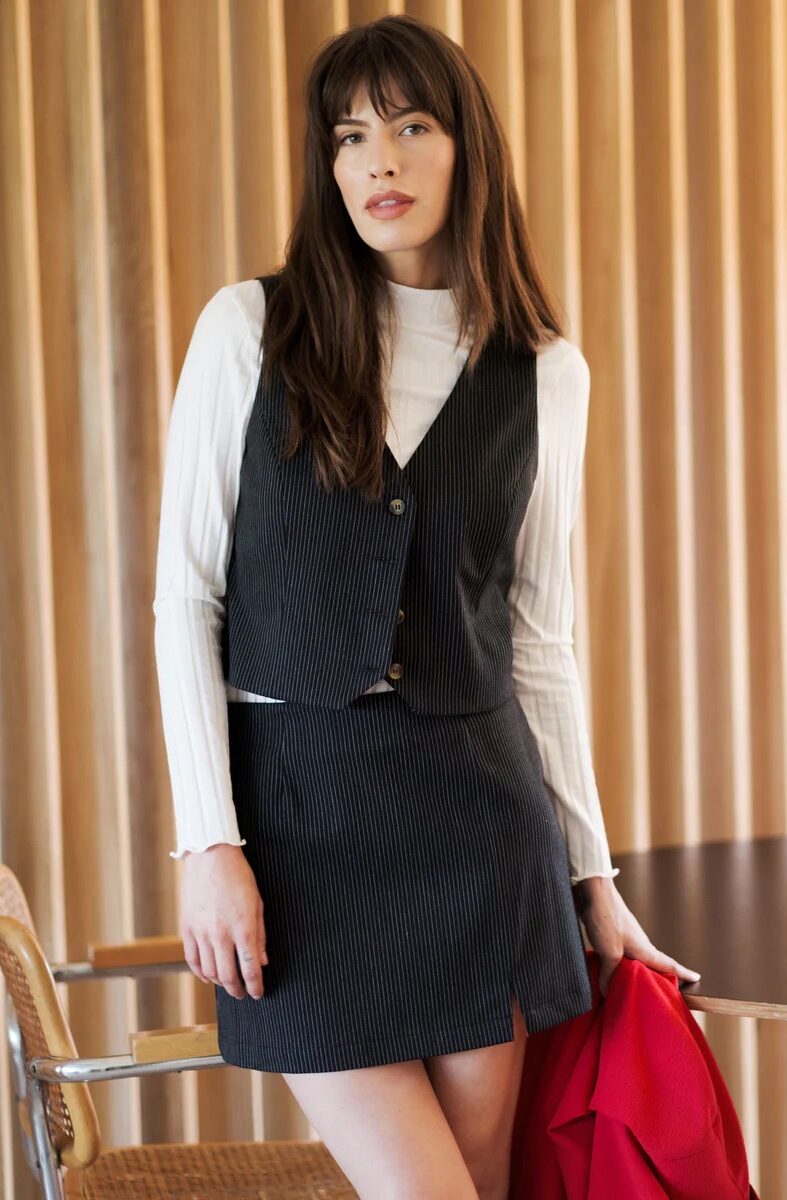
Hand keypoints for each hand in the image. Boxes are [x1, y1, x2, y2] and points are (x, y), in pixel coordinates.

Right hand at [180, 843, 267, 999]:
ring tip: (227, 984)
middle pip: (228, 975)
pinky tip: (208, 975)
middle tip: (243, 993)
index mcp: (242, 927)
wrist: (211, 856)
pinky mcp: (187, 928)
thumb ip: (260, 935)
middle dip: (237, 989)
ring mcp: (201, 932)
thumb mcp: (257, 903)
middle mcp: (220, 934)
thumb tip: (262, 961)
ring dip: (219, 983)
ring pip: (208, 971)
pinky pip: (192, 959)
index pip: (250, 968)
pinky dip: (200, 972)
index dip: (255, 985)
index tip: (258, 993)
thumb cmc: (238, 876)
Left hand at [573, 876, 701, 998]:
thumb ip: (610, 973)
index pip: (668, 964)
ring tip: (634, 986)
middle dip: (660, 977)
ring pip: (636, 959)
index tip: (696, 977)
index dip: (683, 972)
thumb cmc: (607, 918)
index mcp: (644, 948)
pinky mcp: (613, 933)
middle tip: (663, 991)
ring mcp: (626, 937)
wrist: (594, 891)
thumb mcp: (610, 951)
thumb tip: (607, 990)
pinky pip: (621, 954)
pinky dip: (620, 964)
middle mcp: (639, 943)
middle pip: (654, 964)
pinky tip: (609, 970)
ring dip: (637, 972)